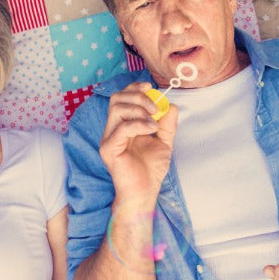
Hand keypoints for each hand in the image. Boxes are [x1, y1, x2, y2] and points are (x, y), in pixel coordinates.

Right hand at [99, 82, 177, 200]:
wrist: (145, 192)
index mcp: (123, 125)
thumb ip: (167, 124)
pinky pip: (121, 127)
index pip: (122, 97)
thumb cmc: (151, 170)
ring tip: (154, 122)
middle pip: (117, 98)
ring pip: (117, 109)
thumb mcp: (164, 142)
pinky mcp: (108, 148)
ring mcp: (108, 138)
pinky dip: (138, 124)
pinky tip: (151, 130)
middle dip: (138, 97)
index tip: (150, 87)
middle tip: (155, 108)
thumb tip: (170, 105)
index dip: (134, 88)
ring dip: (139, 109)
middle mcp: (112, 129)